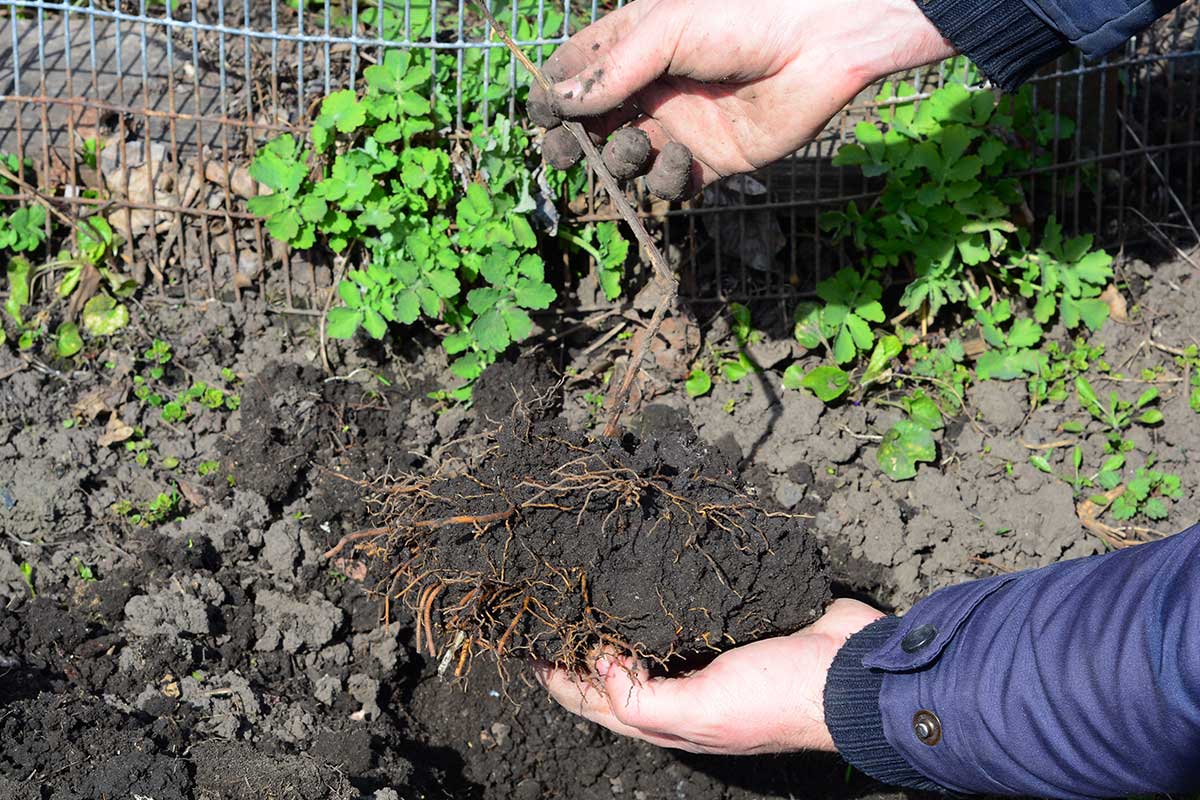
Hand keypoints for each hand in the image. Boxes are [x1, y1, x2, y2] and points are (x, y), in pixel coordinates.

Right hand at [529, 0, 955, 195]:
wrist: (819, 42)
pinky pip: (671, 183)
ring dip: (620, 159)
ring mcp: (682, 125)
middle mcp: (655, 87)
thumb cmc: (743, 15)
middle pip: (595, 123)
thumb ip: (609, 71)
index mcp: (637, 44)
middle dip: (575, 141)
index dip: (553, 94)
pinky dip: (668, 177)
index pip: (578, 72)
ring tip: (635, 145)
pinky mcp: (712, 161)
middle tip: (564, 155)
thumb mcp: (665, 31)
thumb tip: (554, 101)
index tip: (539, 116)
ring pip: (627, 159)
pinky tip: (683, 156)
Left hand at [535, 599, 883, 754]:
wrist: (853, 669)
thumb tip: (598, 662)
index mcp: (667, 718)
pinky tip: (634, 565)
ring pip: (639, 632)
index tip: (520, 638)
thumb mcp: (704, 711)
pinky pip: (677, 605)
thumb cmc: (780, 696)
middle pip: (608, 666)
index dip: (553, 673)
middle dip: (573, 640)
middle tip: (541, 599)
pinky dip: (650, 591)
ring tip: (577, 578)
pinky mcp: (727, 619)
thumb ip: (644, 699)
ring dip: (608, 611)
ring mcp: (703, 653)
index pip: (591, 699)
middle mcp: (678, 687)